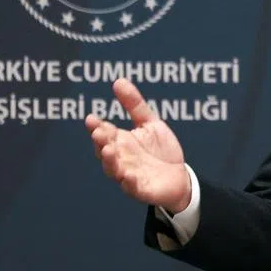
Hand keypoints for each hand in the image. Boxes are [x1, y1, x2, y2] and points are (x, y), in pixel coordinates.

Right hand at [85, 78, 190, 213]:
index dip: (97, 126)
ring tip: (107, 150)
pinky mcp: (140, 189)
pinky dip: (130, 182)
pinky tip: (129, 176)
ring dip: (109, 160)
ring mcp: (128, 174)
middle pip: (105, 150)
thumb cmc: (161, 150)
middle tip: (99, 132)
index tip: (91, 118)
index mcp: (120, 141)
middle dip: (101, 141)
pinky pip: (132, 187)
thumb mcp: (150, 124)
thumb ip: (134, 105)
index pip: (104, 132)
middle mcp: (120, 158)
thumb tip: (118, 80)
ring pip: (114, 169)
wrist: (179, 178)